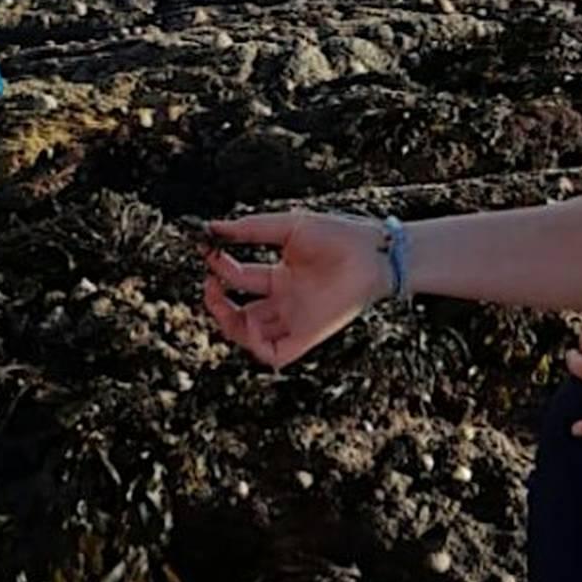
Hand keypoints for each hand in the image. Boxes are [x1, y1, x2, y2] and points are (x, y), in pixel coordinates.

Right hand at [202, 211, 393, 369]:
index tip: (207, 250)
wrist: (373, 252)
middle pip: (241, 313)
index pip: (241, 279)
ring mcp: (295, 320)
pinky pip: (275, 354)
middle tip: (209, 284)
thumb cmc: (340, 235)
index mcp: (282, 277)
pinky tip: (247, 321)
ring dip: (229, 323)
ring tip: (221, 300)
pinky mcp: (308, 335)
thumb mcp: (288, 227)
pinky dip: (255, 345)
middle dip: (218, 302)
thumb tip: (214, 227)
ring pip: (251, 336)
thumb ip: (251, 229)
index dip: (220, 268)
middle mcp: (286, 302)